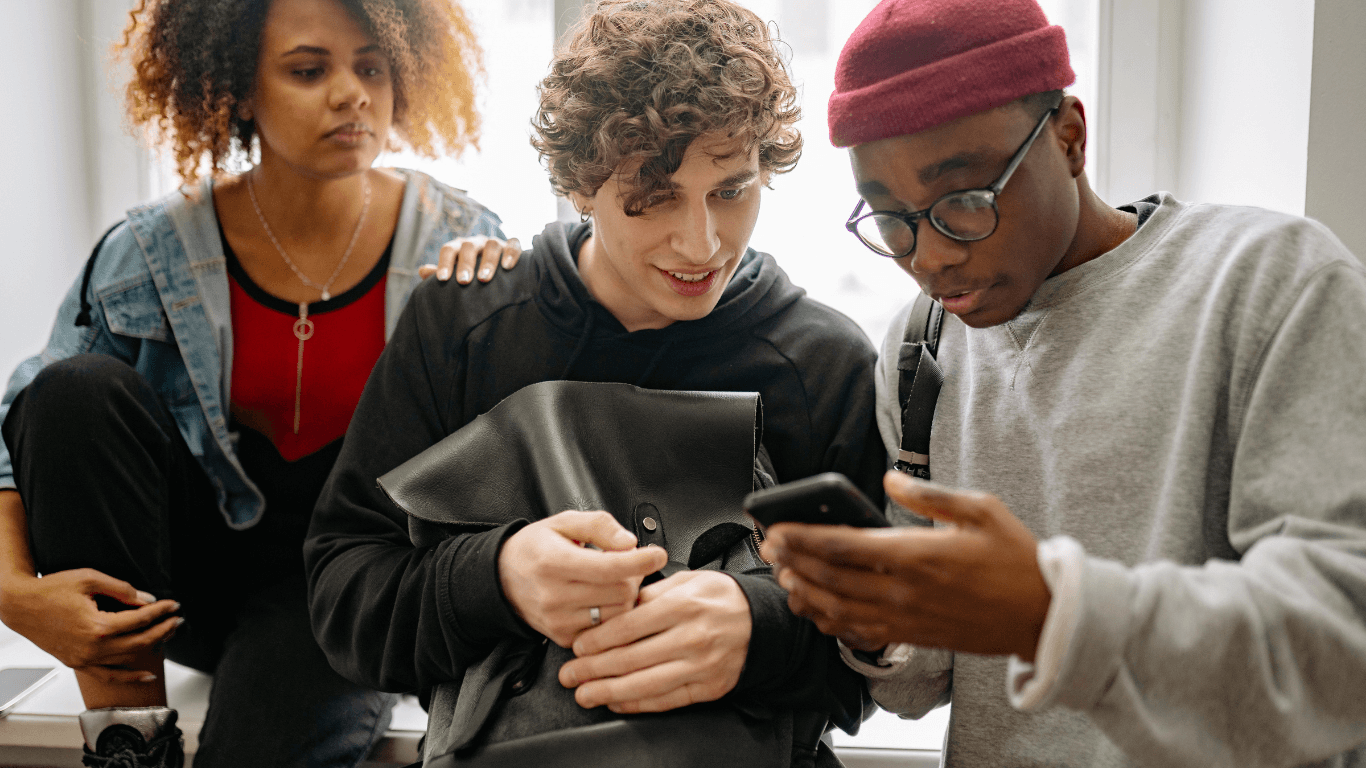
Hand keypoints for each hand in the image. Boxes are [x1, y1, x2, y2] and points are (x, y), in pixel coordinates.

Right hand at [0, 569, 181, 683]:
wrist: (20, 605)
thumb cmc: (51, 590)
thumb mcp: (90, 579)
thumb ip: (122, 590)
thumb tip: (148, 600)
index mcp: (97, 626)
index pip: (140, 620)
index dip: (161, 611)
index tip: (173, 604)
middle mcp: (92, 648)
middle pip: (140, 641)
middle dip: (163, 629)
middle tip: (178, 619)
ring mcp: (84, 659)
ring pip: (128, 659)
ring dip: (152, 647)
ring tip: (169, 635)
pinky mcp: (77, 663)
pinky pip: (107, 675)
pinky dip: (128, 677)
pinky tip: (146, 675)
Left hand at [419, 235, 521, 282]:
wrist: (499, 274)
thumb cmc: (471, 277)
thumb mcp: (456, 275)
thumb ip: (440, 274)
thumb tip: (422, 271)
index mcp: (459, 248)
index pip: (449, 250)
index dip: (445, 263)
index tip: (442, 279)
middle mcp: (476, 243)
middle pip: (468, 246)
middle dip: (466, 264)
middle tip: (463, 281)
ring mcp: (495, 243)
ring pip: (491, 245)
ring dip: (488, 262)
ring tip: (484, 279)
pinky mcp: (511, 247)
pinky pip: (514, 245)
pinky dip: (511, 253)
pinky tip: (507, 267)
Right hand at [498, 510, 666, 647]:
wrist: (503, 578)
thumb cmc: (536, 547)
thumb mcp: (564, 522)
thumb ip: (599, 526)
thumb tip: (629, 542)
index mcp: (554, 562)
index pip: (609, 567)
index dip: (640, 560)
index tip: (657, 554)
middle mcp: (554, 595)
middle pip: (620, 592)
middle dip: (633, 577)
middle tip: (625, 565)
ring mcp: (559, 620)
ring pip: (617, 615)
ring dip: (625, 597)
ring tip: (611, 582)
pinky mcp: (564, 637)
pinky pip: (605, 631)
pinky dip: (613, 615)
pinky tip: (602, 600)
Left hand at [558, 570, 750, 712]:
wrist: (761, 621)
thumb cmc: (721, 598)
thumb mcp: (687, 580)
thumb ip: (651, 594)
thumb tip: (616, 607)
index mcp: (683, 605)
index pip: (629, 626)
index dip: (598, 639)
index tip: (578, 647)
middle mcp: (691, 637)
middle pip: (631, 658)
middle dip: (593, 669)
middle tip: (569, 674)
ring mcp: (700, 666)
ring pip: (645, 683)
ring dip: (608, 691)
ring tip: (584, 694)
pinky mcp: (707, 688)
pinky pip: (666, 700)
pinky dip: (637, 703)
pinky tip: (617, 701)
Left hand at [761, 471, 1050, 660]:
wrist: (1042, 615)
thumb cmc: (1014, 559)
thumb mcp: (979, 509)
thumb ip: (928, 495)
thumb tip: (890, 480)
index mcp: (916, 554)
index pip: (842, 546)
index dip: (802, 538)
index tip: (776, 528)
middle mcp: (903, 591)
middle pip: (829, 578)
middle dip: (792, 562)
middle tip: (770, 547)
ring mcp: (905, 618)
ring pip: (837, 610)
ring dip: (805, 593)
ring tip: (785, 576)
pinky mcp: (911, 636)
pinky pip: (858, 633)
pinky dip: (830, 622)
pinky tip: (818, 609)